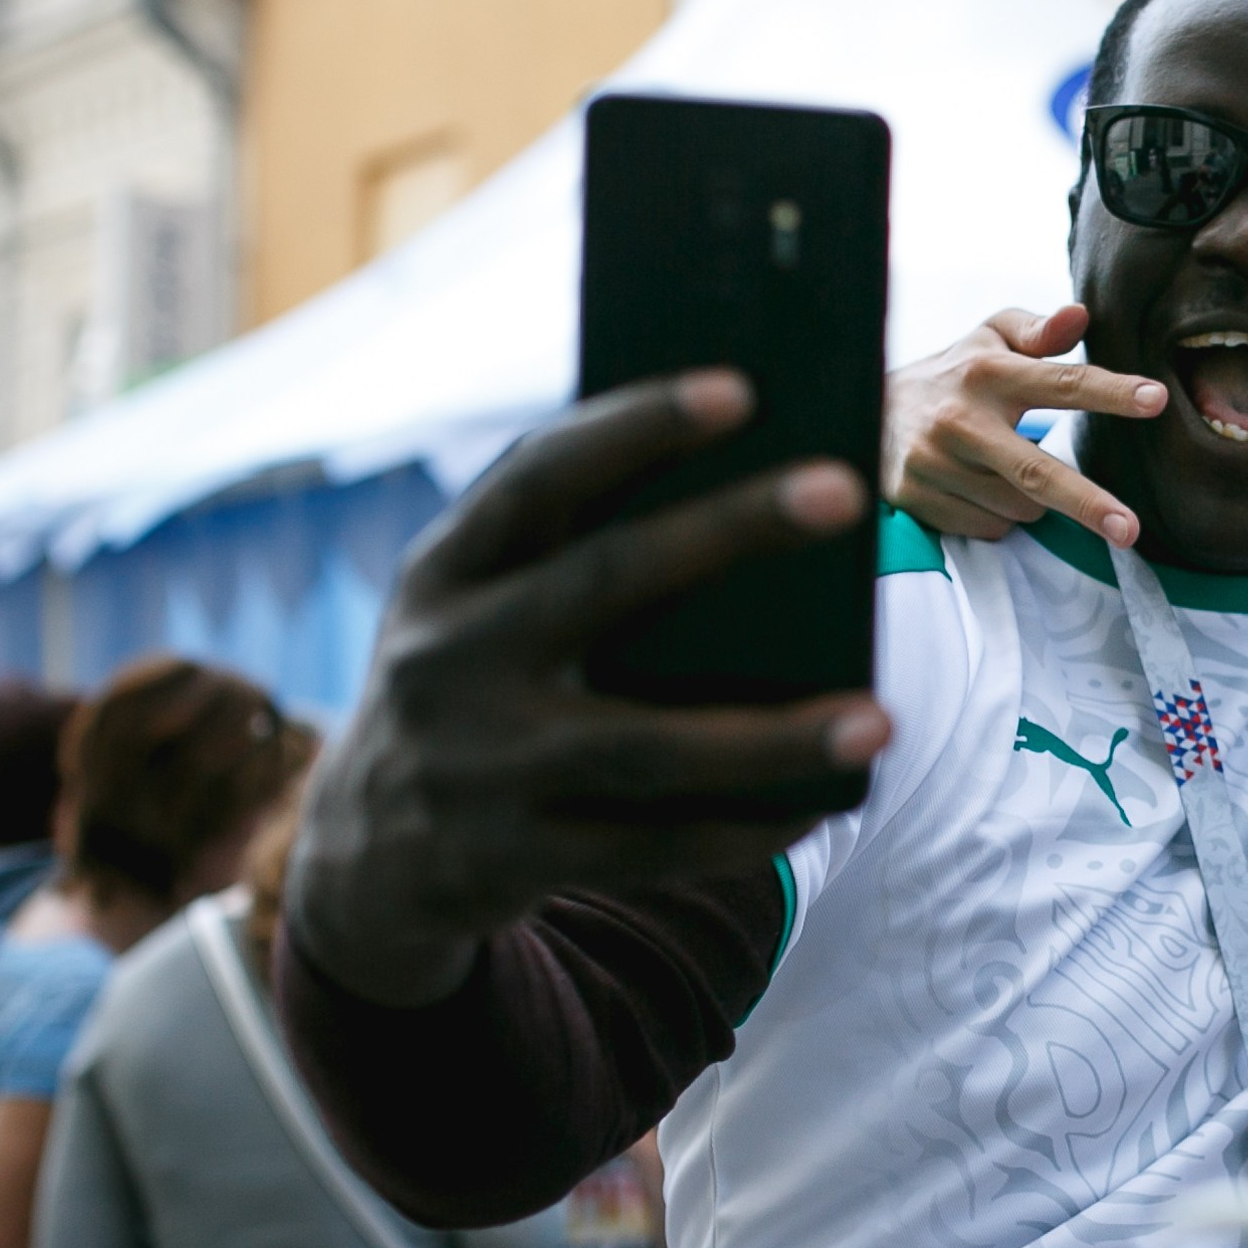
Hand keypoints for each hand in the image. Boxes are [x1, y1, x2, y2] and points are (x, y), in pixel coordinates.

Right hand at [288, 372, 890, 1008]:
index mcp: (442, 572)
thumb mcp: (479, 612)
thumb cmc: (478, 687)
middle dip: (730, 529)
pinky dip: (745, 827)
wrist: (367, 852)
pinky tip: (824, 801)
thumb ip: (573, 561)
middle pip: (604, 581)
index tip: (739, 387)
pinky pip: (653, 846)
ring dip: (773, 738)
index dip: (632, 428)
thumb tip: (765, 516)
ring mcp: (477, 765)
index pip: (535, 477)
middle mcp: (447, 657)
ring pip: (648, 748)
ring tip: (880, 717)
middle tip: (848, 490)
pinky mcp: (511, 859)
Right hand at [881, 303, 1164, 546]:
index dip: (1112, 392)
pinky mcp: (919, 499)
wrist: (864, 409)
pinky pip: (990, 527)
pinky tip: (975, 487)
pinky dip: (996, 515)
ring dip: (1030, 498)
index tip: (1156, 400)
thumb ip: (1038, 330)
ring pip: (1020, 507)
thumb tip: (1080, 314)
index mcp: (987, 372)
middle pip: (1038, 473)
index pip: (1061, 382)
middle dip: (1088, 503)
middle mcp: (960, 419)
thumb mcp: (990, 337)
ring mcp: (935, 464)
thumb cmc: (953, 373)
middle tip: (1131, 530)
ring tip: (1001, 466)